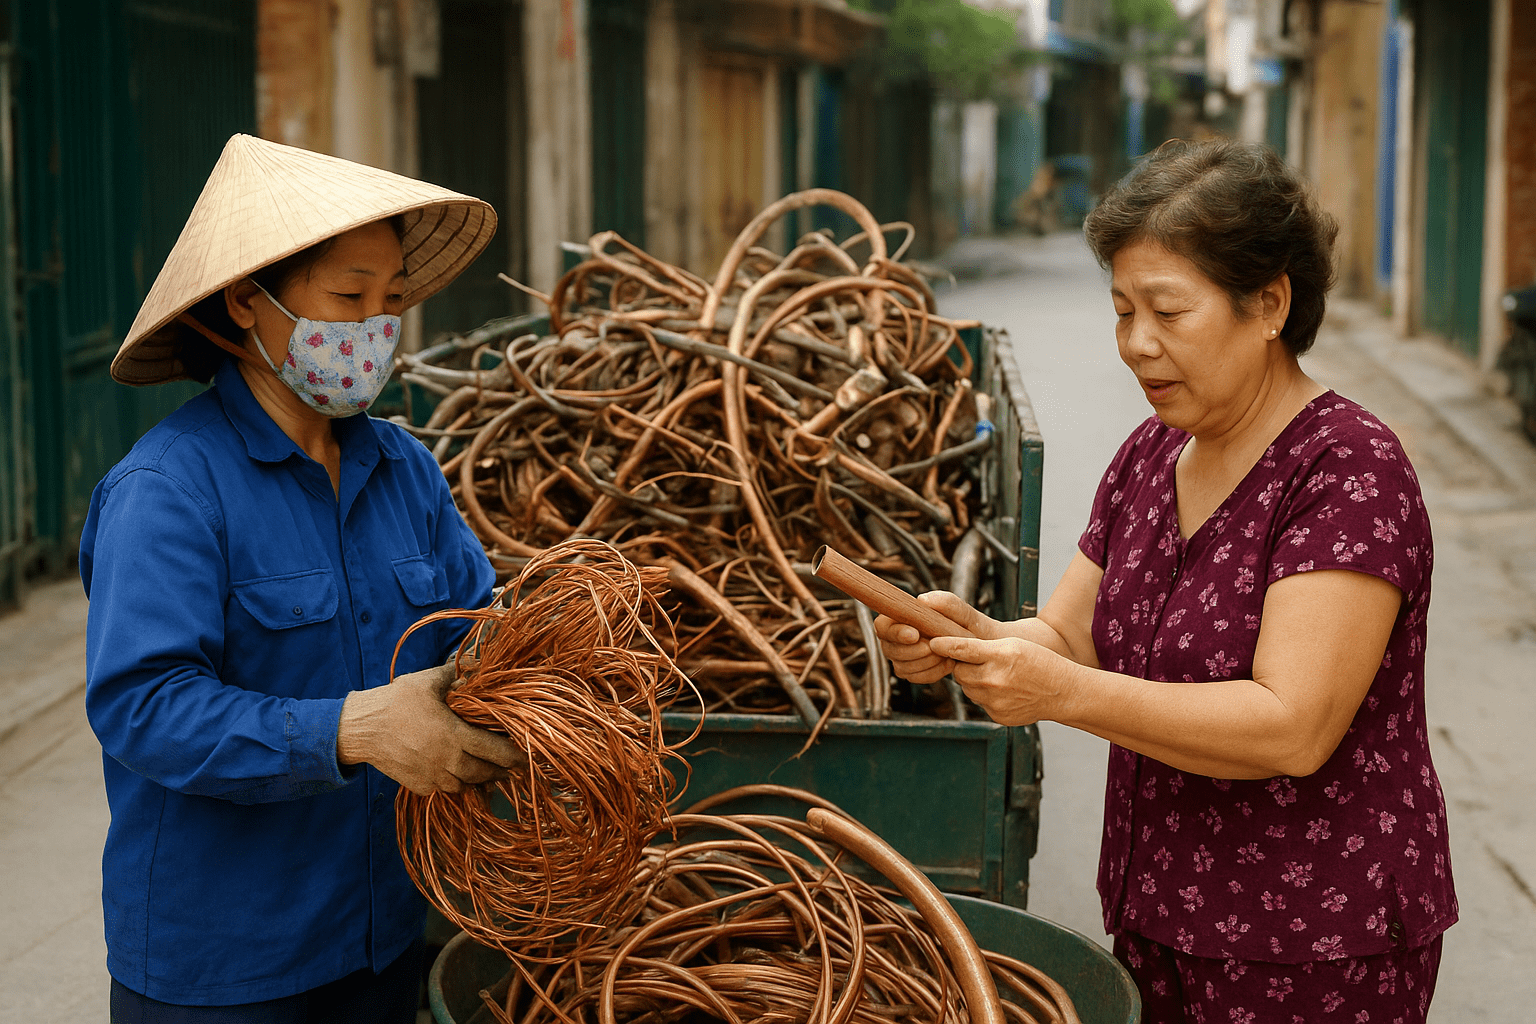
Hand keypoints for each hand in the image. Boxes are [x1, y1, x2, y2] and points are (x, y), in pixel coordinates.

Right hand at [337, 663, 526, 795]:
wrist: (360, 729)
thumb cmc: (395, 702)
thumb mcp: (426, 682)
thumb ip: (454, 675)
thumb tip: (475, 663)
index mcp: (454, 735)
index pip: (494, 751)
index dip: (513, 756)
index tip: (525, 757)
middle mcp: (447, 761)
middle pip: (484, 773)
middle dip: (500, 772)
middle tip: (512, 769)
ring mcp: (432, 777)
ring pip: (465, 785)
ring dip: (479, 780)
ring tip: (490, 774)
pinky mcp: (418, 786)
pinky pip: (444, 790)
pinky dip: (455, 784)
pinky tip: (460, 776)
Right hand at [873, 592, 1001, 685]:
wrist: (983, 649)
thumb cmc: (972, 627)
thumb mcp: (965, 613)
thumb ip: (947, 603)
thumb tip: (922, 600)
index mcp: (904, 616)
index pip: (882, 626)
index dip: (894, 633)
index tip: (915, 635)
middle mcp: (898, 637)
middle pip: (889, 650)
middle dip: (915, 652)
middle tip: (936, 648)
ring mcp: (903, 656)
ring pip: (901, 667)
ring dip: (926, 663)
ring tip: (945, 654)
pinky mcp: (912, 672)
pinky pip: (913, 678)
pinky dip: (932, 673)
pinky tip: (946, 663)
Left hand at [927, 635, 1068, 725]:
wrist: (1062, 692)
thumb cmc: (1038, 662)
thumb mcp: (1013, 645)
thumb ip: (983, 647)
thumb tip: (950, 651)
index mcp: (1001, 655)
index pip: (962, 649)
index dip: (944, 645)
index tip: (932, 643)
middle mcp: (995, 679)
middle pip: (960, 671)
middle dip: (963, 665)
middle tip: (977, 662)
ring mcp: (995, 701)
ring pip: (967, 688)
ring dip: (974, 681)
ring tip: (996, 676)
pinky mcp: (997, 715)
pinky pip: (979, 702)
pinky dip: (985, 696)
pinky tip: (1004, 691)